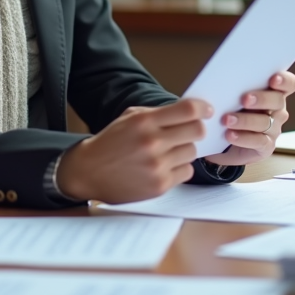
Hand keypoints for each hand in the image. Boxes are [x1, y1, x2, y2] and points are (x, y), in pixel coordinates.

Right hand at [55, 98, 212, 203]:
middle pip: (197, 131)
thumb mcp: (129, 118)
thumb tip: (189, 111)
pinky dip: (179, 167)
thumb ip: (158, 113)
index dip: (202, 108)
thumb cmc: (111, 142)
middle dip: (197, 128)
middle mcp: (152, 143)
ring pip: (193, 152)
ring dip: (185, 149)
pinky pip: (186, 171)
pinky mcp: (160, 186)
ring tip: (169, 150)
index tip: (206, 110)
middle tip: (190, 130)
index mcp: (144, 122)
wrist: (89, 171)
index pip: (187, 110)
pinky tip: (165, 165)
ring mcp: (157, 166)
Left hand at [204, 70, 294, 166]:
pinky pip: (259, 141)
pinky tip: (229, 135)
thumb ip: (230, 88)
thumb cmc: (227, 111)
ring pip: (266, 122)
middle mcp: (277, 110)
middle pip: (278, 101)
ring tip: (227, 120)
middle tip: (244, 99)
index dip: (285, 80)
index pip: (289, 84)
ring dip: (246, 120)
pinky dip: (243, 138)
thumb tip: (219, 89)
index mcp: (272, 92)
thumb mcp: (228, 97)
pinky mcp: (266, 146)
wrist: (220, 141)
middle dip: (262, 99)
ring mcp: (274, 129)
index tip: (273, 79)